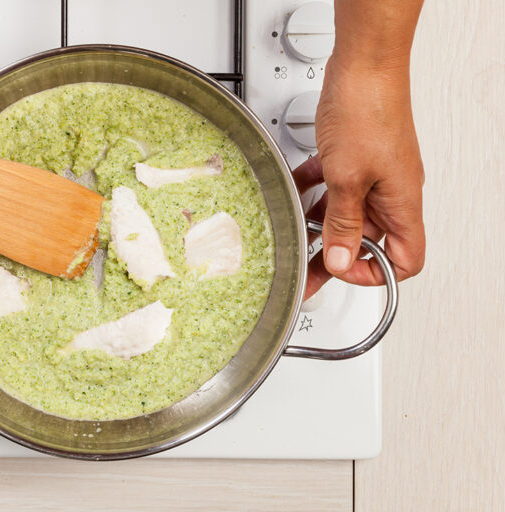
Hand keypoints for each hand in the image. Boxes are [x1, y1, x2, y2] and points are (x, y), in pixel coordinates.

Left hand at [293, 56, 425, 299]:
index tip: (338, 270)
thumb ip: (342, 223)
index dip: (372, 274)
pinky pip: (337, 186)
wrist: (364, 64)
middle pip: (367, 240)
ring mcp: (375, 175)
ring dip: (320, 223)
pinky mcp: (358, 158)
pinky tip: (297, 188)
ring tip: (293, 231)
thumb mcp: (348, 178)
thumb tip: (339, 260)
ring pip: (347, 213)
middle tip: (303, 266)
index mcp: (401, 204)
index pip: (404, 261)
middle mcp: (392, 193)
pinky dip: (316, 190)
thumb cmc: (367, 110)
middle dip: (333, 254)